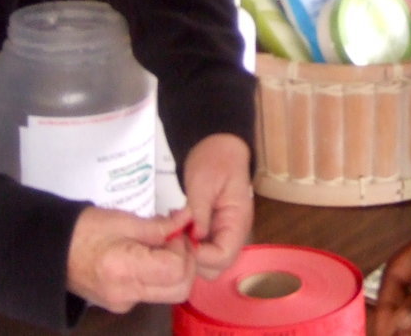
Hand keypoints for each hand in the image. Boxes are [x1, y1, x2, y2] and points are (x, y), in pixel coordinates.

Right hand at [66, 206, 196, 311]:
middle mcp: (126, 295)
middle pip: (180, 289)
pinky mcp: (120, 304)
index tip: (174, 231)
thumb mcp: (123, 220)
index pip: (176, 271)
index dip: (183, 249)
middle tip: (176, 238)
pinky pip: (152, 292)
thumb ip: (159, 226)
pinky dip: (160, 274)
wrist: (49, 251)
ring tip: (162, 243)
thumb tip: (187, 219)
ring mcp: (123, 304)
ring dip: (176, 268)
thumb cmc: (83, 228)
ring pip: (169, 293)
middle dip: (187, 262)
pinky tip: (149, 253)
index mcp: (125, 271)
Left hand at [182, 133, 253, 279]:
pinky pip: (203, 249)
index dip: (201, 257)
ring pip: (208, 262)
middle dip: (193, 260)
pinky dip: (188, 246)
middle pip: (216, 266)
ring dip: (189, 254)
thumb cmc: (214, 160)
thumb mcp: (203, 183)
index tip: (181, 242)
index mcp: (237, 221)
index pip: (223, 257)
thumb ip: (199, 212)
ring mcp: (223, 233)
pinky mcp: (213, 230)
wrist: (219, 145)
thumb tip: (194, 240)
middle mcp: (233, 233)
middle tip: (174, 240)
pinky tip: (177, 231)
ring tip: (174, 234)